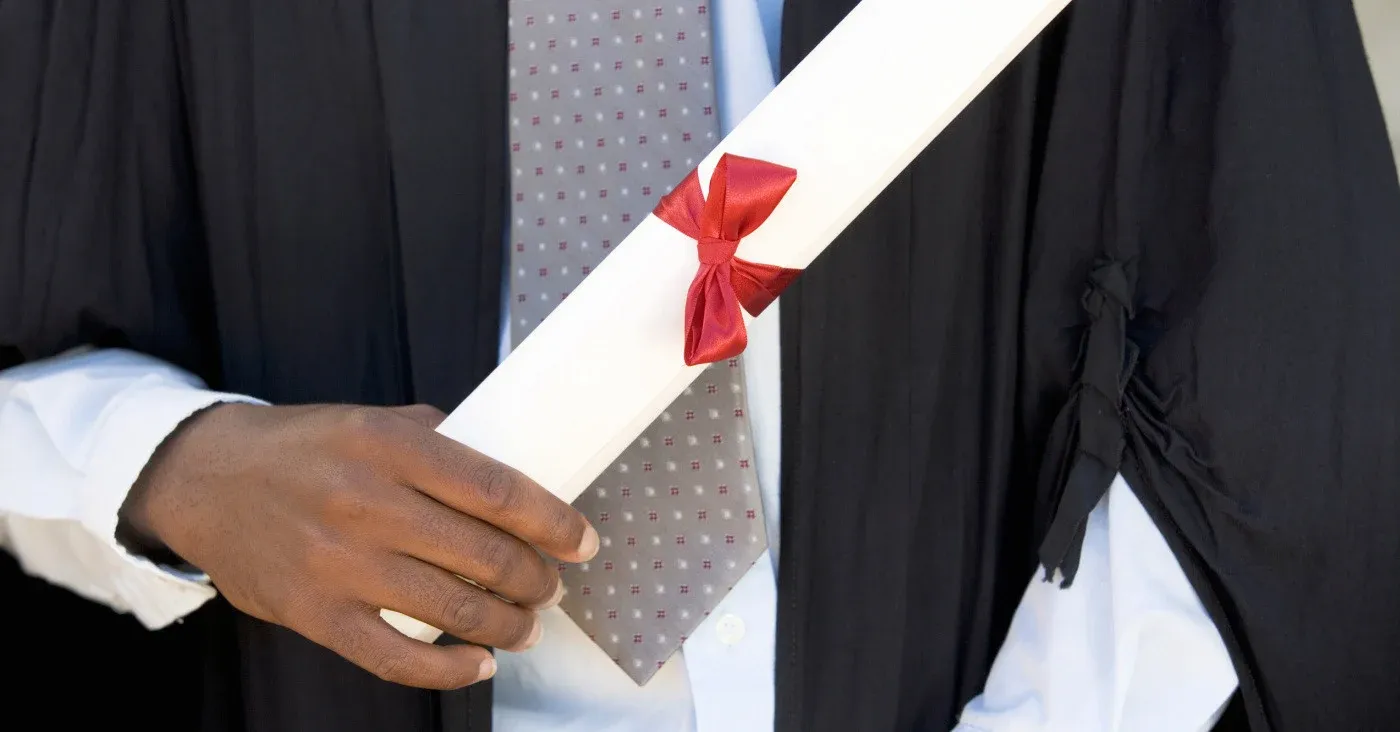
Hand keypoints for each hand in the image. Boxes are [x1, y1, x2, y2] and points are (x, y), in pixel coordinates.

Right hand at [119, 402, 597, 688]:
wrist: (203, 479)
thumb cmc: (302, 448)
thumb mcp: (370, 418)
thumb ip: (438, 440)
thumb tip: (512, 469)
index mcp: (389, 445)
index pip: (497, 490)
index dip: (553, 522)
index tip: (583, 541)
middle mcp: (367, 502)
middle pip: (483, 554)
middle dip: (536, 578)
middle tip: (552, 585)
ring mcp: (339, 564)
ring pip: (452, 609)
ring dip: (507, 624)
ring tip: (527, 625)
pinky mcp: (316, 614)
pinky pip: (398, 658)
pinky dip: (451, 670)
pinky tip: (479, 663)